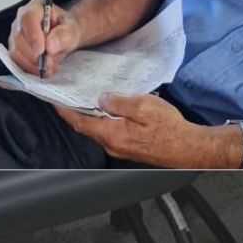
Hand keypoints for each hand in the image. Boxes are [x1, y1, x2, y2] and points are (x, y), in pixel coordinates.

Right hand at [8, 0, 81, 77]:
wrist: (65, 36)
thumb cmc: (67, 29)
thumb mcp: (72, 29)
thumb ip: (64, 35)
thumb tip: (50, 45)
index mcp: (36, 7)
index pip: (28, 18)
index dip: (33, 35)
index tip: (41, 51)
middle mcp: (21, 19)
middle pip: (19, 37)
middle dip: (33, 54)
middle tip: (49, 63)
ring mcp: (15, 35)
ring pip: (16, 51)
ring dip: (32, 64)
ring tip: (50, 67)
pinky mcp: (14, 49)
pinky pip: (16, 61)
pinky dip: (29, 68)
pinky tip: (43, 70)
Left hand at [54, 93, 214, 166]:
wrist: (186, 148)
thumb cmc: (168, 128)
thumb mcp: (144, 107)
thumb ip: (120, 102)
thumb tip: (101, 98)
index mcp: (111, 134)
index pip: (80, 122)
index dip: (66, 111)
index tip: (55, 100)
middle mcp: (111, 145)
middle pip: (86, 127)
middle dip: (76, 111)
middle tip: (70, 95)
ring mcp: (119, 148)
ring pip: (98, 130)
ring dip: (90, 116)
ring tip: (88, 98)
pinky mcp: (128, 148)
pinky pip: (109, 132)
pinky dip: (103, 120)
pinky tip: (110, 110)